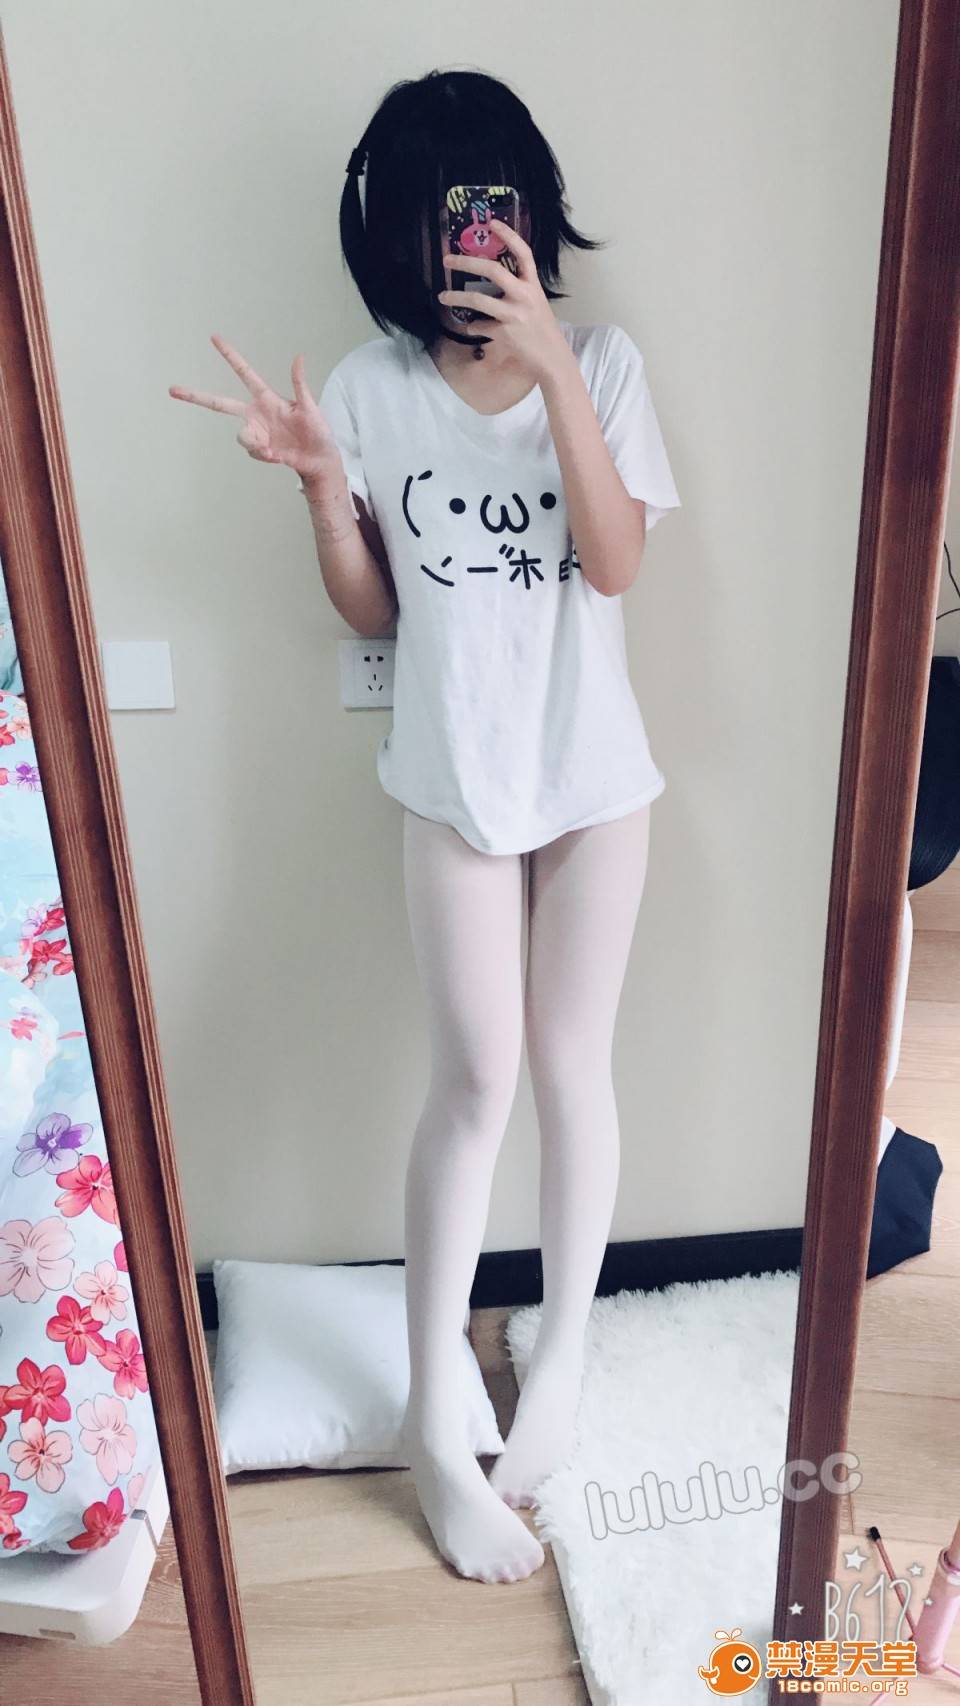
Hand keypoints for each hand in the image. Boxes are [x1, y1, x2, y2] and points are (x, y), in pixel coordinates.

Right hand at [169, 336, 338, 479]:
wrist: (320, 459)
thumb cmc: (318, 431)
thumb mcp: (310, 406)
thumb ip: (299, 383)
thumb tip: (299, 356)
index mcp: (267, 398)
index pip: (244, 373)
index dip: (229, 356)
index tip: (214, 338)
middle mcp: (256, 413)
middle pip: (220, 403)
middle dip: (196, 396)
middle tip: (173, 390)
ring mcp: (256, 432)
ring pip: (241, 436)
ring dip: (254, 443)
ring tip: (272, 449)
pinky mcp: (260, 450)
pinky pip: (254, 452)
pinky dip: (265, 455)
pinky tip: (278, 456)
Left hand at [438, 219, 570, 381]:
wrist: (552, 358)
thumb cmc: (542, 329)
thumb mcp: (535, 303)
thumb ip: (518, 290)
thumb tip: (492, 282)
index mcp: (533, 284)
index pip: (523, 253)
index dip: (509, 235)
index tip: (491, 223)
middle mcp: (524, 296)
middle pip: (493, 271)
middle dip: (466, 263)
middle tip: (447, 260)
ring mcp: (513, 314)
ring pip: (478, 300)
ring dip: (456, 297)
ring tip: (442, 296)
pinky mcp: (504, 333)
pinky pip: (480, 326)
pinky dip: (472, 327)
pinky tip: (470, 327)